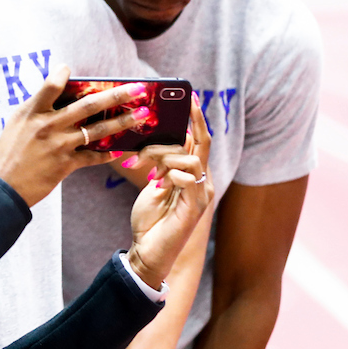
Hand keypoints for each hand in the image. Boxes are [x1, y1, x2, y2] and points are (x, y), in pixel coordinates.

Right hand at [0, 66, 152, 207]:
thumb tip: (58, 88)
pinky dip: (108, 154)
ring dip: (123, 121)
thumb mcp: (17, 121)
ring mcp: (59, 145)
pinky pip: (93, 157)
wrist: (4, 185)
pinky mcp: (66, 164)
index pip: (51, 85)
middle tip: (139, 88)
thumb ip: (37, 106)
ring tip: (143, 115)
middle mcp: (49, 125)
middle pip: (89, 105)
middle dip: (117, 95)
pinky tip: (121, 149)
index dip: (61, 73)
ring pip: (98, 130)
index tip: (69, 68)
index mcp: (33, 111)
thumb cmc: (10, 150)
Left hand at [126, 95, 213, 289]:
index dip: (196, 119)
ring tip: (145, 170)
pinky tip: (158, 183)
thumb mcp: (152, 184)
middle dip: (191, 122)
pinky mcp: (196, 206)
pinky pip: (189, 177)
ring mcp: (201, 193)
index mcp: (191, 174)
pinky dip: (172, 175)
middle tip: (179, 109)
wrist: (148, 251)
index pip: (198, 141)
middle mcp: (202, 181)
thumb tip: (157, 140)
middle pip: (200, 143)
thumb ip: (159, 164)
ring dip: (163, 157)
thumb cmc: (150, 219)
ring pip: (189, 158)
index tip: (191, 96)